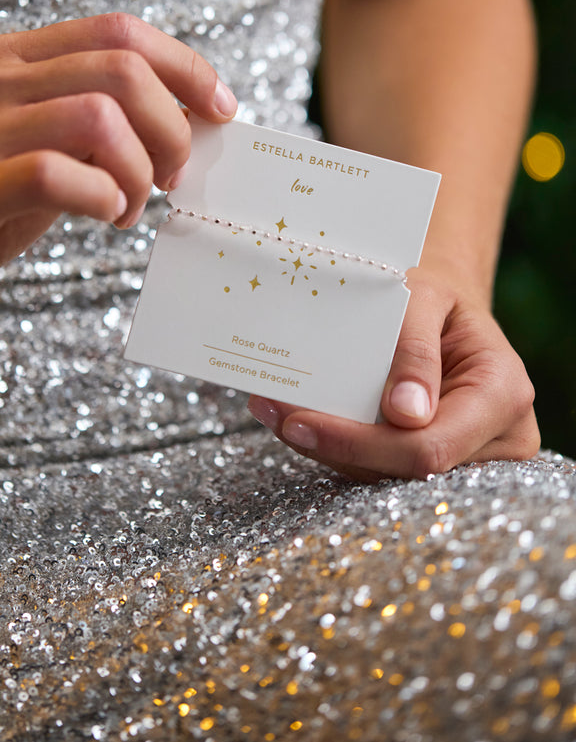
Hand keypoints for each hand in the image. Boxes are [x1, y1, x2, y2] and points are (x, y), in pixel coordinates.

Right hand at [0, 13, 237, 332]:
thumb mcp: (38, 146)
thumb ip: (99, 128)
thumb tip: (187, 126)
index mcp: (13, 57)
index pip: (120, 30)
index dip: (186, 66)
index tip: (221, 109)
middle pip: (122, 68)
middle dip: (173, 126)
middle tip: (171, 175)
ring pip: (99, 116)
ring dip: (140, 169)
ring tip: (130, 205)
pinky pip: (57, 174)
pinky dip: (103, 196)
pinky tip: (104, 216)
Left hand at [248, 265, 539, 480]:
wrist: (444, 309)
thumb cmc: (435, 297)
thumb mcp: (424, 298)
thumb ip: (414, 348)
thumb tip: (407, 414)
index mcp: (502, 394)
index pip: (429, 446)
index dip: (361, 444)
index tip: (300, 423)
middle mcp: (498, 438)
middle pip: (405, 470)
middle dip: (335, 446)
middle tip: (272, 412)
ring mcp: (471, 458)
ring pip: (386, 476)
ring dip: (327, 447)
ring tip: (274, 409)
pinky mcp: (438, 464)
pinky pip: (382, 468)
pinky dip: (339, 445)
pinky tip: (297, 418)